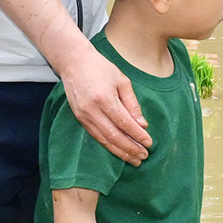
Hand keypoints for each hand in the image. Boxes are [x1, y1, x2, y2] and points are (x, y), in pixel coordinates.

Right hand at [59, 43, 150, 164]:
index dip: (137, 135)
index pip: (124, 123)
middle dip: (130, 148)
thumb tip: (142, 125)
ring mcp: (83, 116)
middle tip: (143, 156)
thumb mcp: (122, 81)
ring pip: (103, 139)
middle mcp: (92, 110)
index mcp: (104, 99)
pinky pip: (95, 136)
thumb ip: (132, 104)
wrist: (74, 62)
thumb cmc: (101, 68)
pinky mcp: (79, 118)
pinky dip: (108, 145)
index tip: (149, 143)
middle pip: (114, 136)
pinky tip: (118, 150)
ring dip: (120, 151)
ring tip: (133, 159)